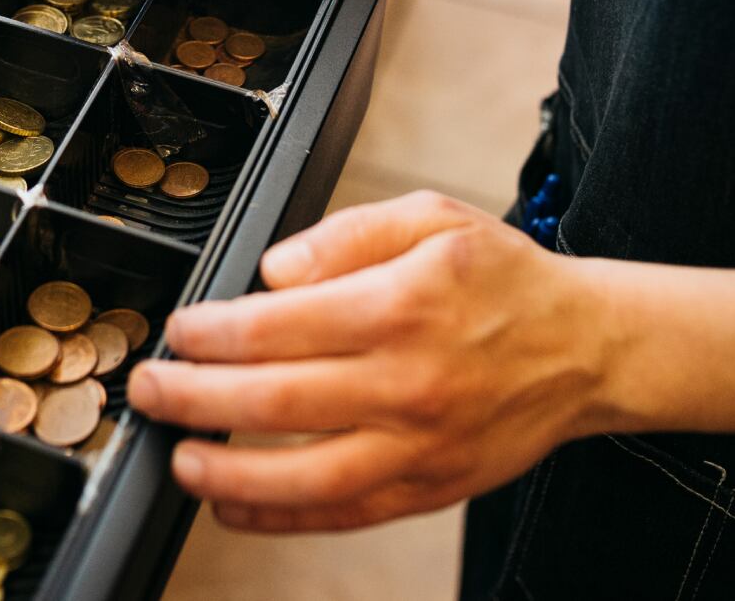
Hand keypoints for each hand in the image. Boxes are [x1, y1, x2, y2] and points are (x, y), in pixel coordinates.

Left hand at [125, 190, 625, 531]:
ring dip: (227, 472)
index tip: (178, 330)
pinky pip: (344, 513)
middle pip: (274, 400)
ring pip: (303, 474)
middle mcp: (407, 381)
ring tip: (178, 459)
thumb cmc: (503, 278)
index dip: (211, 332)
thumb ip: (345, 234)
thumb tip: (272, 270)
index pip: (278, 325)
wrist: (587, 348)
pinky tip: (235, 506)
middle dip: (193, 398)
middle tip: (148, 389)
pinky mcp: (430, 487)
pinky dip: (282, 517)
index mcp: (400, 305)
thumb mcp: (431, 217)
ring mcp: (419, 445)